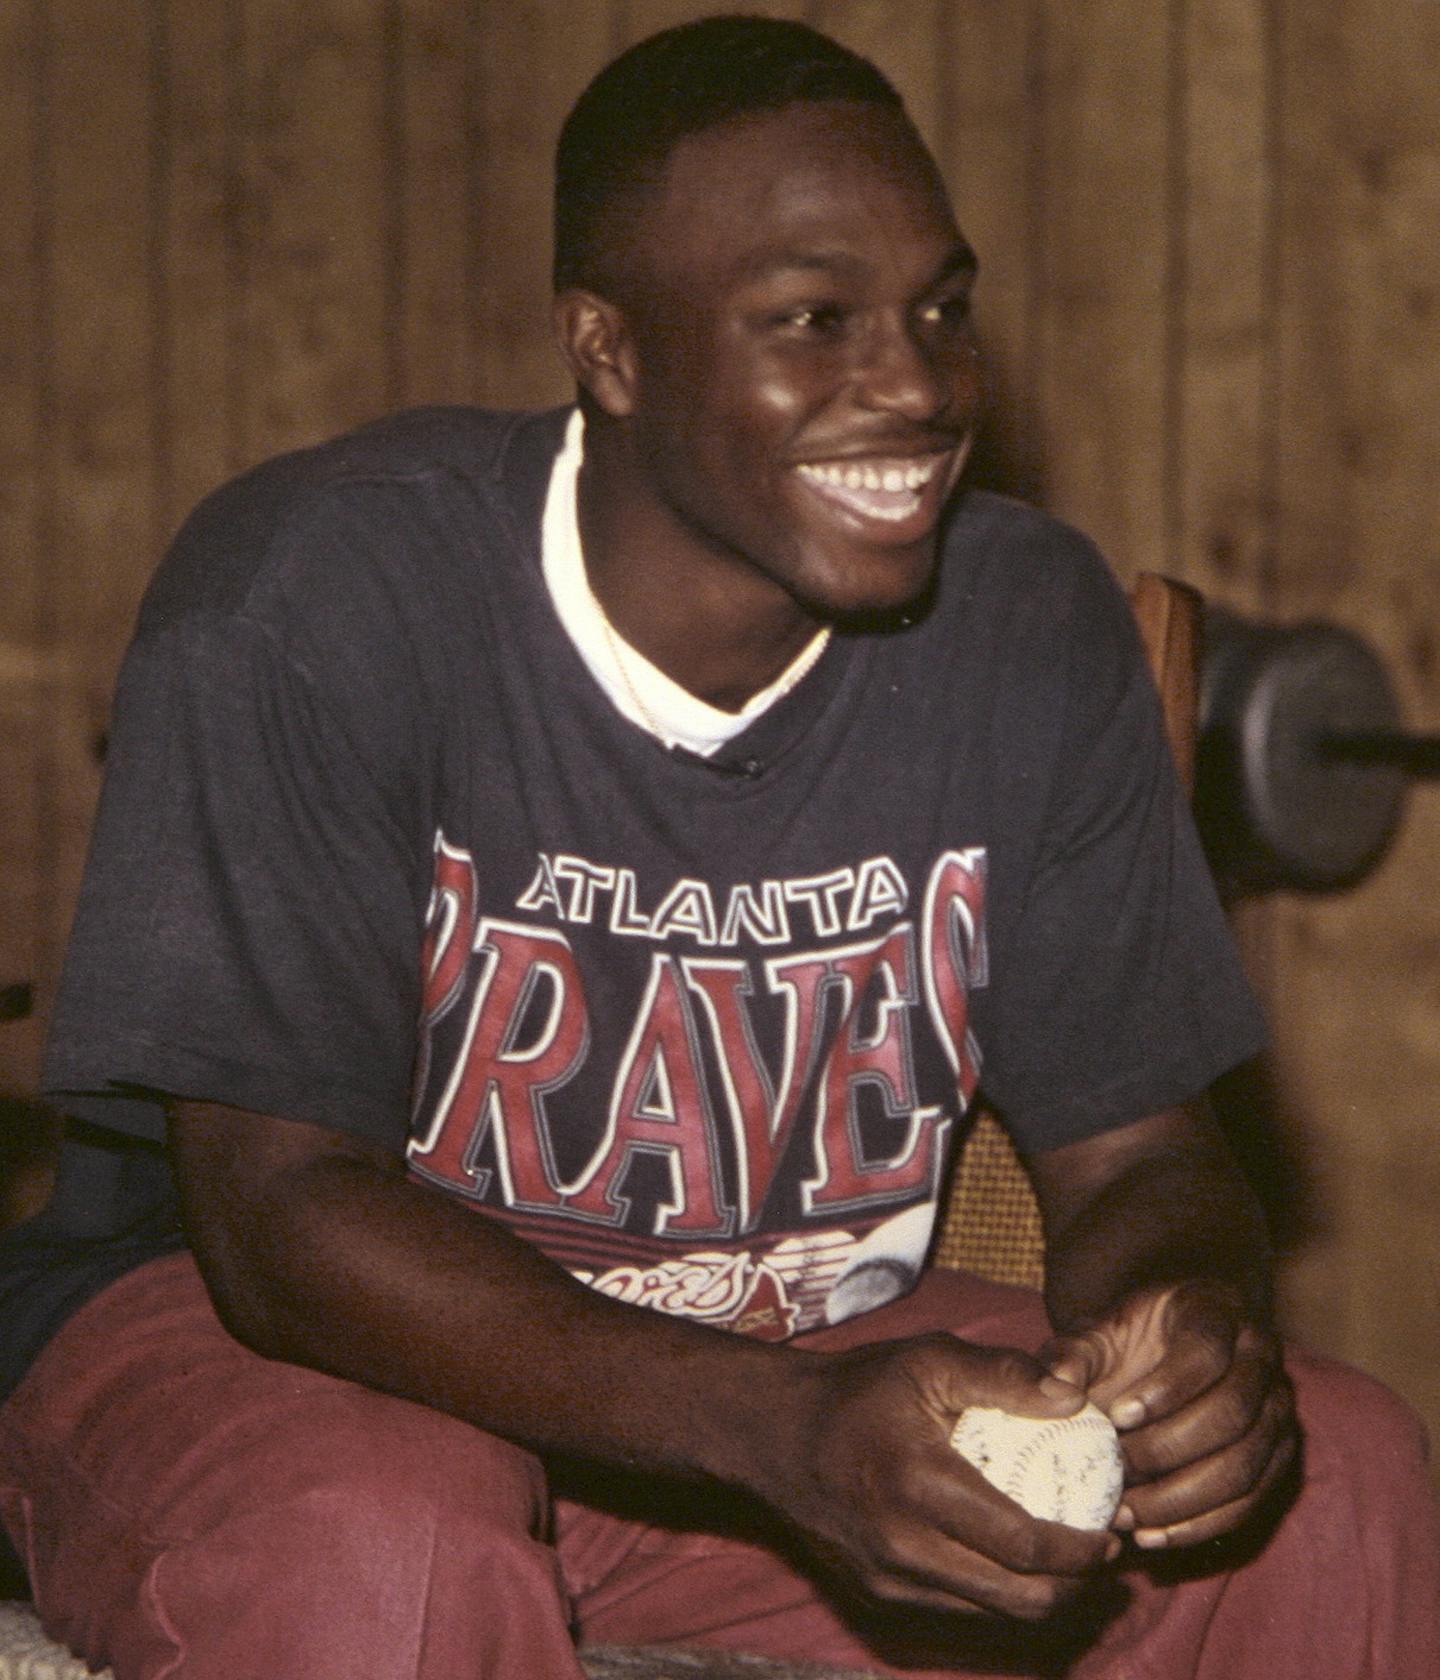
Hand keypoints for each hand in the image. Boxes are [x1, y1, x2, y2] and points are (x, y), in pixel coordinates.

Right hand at [759, 1334, 1119, 1619]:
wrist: (772, 1434)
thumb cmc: (857, 1389)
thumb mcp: (927, 1361)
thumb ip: (1002, 1374)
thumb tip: (1074, 1395)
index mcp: (920, 1486)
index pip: (1023, 1546)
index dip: (1080, 1551)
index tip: (1111, 1532)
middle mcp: (904, 1549)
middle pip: (1018, 1599)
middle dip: (1075, 1587)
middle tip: (1102, 1553)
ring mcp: (889, 1582)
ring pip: (992, 1615)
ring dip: (1040, 1595)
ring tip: (1066, 1558)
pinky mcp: (877, 1597)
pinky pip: (957, 1609)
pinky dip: (996, 1594)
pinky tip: (1010, 1558)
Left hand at [1042, 1282, 1296, 1550]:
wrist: (1155, 1355)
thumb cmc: (1123, 1342)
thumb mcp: (1094, 1334)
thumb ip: (1072, 1354)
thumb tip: (1058, 1388)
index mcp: (1217, 1311)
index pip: (1207, 1350)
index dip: (1166, 1388)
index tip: (1118, 1416)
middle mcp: (1260, 1357)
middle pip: (1234, 1412)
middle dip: (1170, 1450)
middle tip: (1116, 1471)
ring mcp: (1277, 1409)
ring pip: (1247, 1465)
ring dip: (1184, 1498)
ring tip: (1127, 1513)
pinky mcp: (1277, 1457)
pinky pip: (1251, 1502)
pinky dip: (1201, 1524)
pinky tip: (1152, 1535)